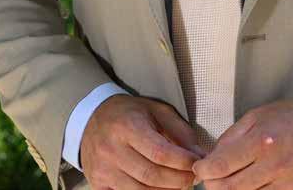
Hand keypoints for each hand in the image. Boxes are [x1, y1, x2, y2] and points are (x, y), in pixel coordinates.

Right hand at [81, 94, 205, 189]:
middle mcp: (112, 149)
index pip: (160, 152)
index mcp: (128, 126)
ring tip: (178, 185)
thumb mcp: (156, 110)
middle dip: (177, 180)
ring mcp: (103, 169)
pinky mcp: (97, 183)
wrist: (93, 117)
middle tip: (192, 179)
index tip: (197, 164)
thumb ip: (179, 131)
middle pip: (151, 175)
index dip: (182, 162)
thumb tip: (199, 155)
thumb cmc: (130, 113)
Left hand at [192, 97, 292, 189]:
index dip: (204, 170)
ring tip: (228, 182)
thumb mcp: (258, 115)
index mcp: (259, 142)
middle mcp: (270, 166)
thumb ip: (232, 135)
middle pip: (228, 189)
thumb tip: (213, 154)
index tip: (200, 168)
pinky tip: (249, 186)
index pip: (220, 166)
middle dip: (213, 186)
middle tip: (210, 179)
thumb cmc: (291, 118)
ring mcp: (283, 185)